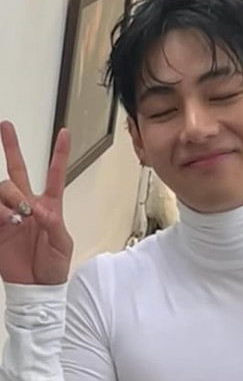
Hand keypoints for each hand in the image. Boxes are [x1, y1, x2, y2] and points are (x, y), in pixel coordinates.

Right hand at [0, 121, 72, 284]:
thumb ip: (53, 225)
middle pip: (18, 170)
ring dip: (9, 196)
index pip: (55, 174)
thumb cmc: (54, 265)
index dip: (59, 153)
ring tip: (17, 216)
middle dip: (11, 146)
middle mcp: (28, 204)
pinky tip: (5, 220)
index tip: (64, 132)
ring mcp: (9, 214)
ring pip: (3, 188)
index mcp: (50, 205)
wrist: (36, 287)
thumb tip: (38, 210)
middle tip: (6, 125)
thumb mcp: (62, 244)